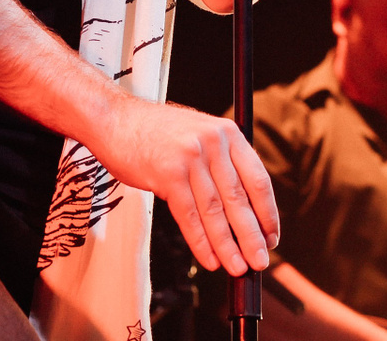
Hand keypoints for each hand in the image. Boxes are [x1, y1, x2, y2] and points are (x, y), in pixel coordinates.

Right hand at [89, 95, 278, 274]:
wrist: (115, 119)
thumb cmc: (156, 132)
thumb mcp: (199, 134)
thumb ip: (221, 162)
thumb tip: (242, 211)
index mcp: (227, 133)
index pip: (257, 179)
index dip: (267, 213)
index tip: (271, 237)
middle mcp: (213, 142)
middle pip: (238, 199)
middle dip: (251, 236)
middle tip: (259, 261)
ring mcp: (190, 158)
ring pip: (215, 211)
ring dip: (228, 245)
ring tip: (237, 266)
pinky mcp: (168, 174)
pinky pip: (189, 216)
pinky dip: (201, 242)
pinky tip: (210, 259)